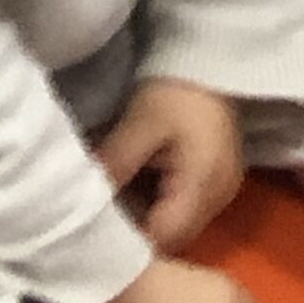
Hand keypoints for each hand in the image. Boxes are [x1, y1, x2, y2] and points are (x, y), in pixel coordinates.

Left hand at [97, 78, 244, 252]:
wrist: (211, 61)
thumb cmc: (176, 90)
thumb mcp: (140, 124)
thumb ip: (114, 165)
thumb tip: (80, 201)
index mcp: (203, 186)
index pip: (164, 238)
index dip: (130, 241)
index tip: (97, 231)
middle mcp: (219, 198)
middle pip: (174, 238)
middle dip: (137, 231)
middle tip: (101, 215)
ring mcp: (222, 193)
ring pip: (179, 226)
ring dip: (147, 218)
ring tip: (116, 199)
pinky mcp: (218, 183)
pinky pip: (185, 210)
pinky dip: (159, 205)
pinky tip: (138, 186)